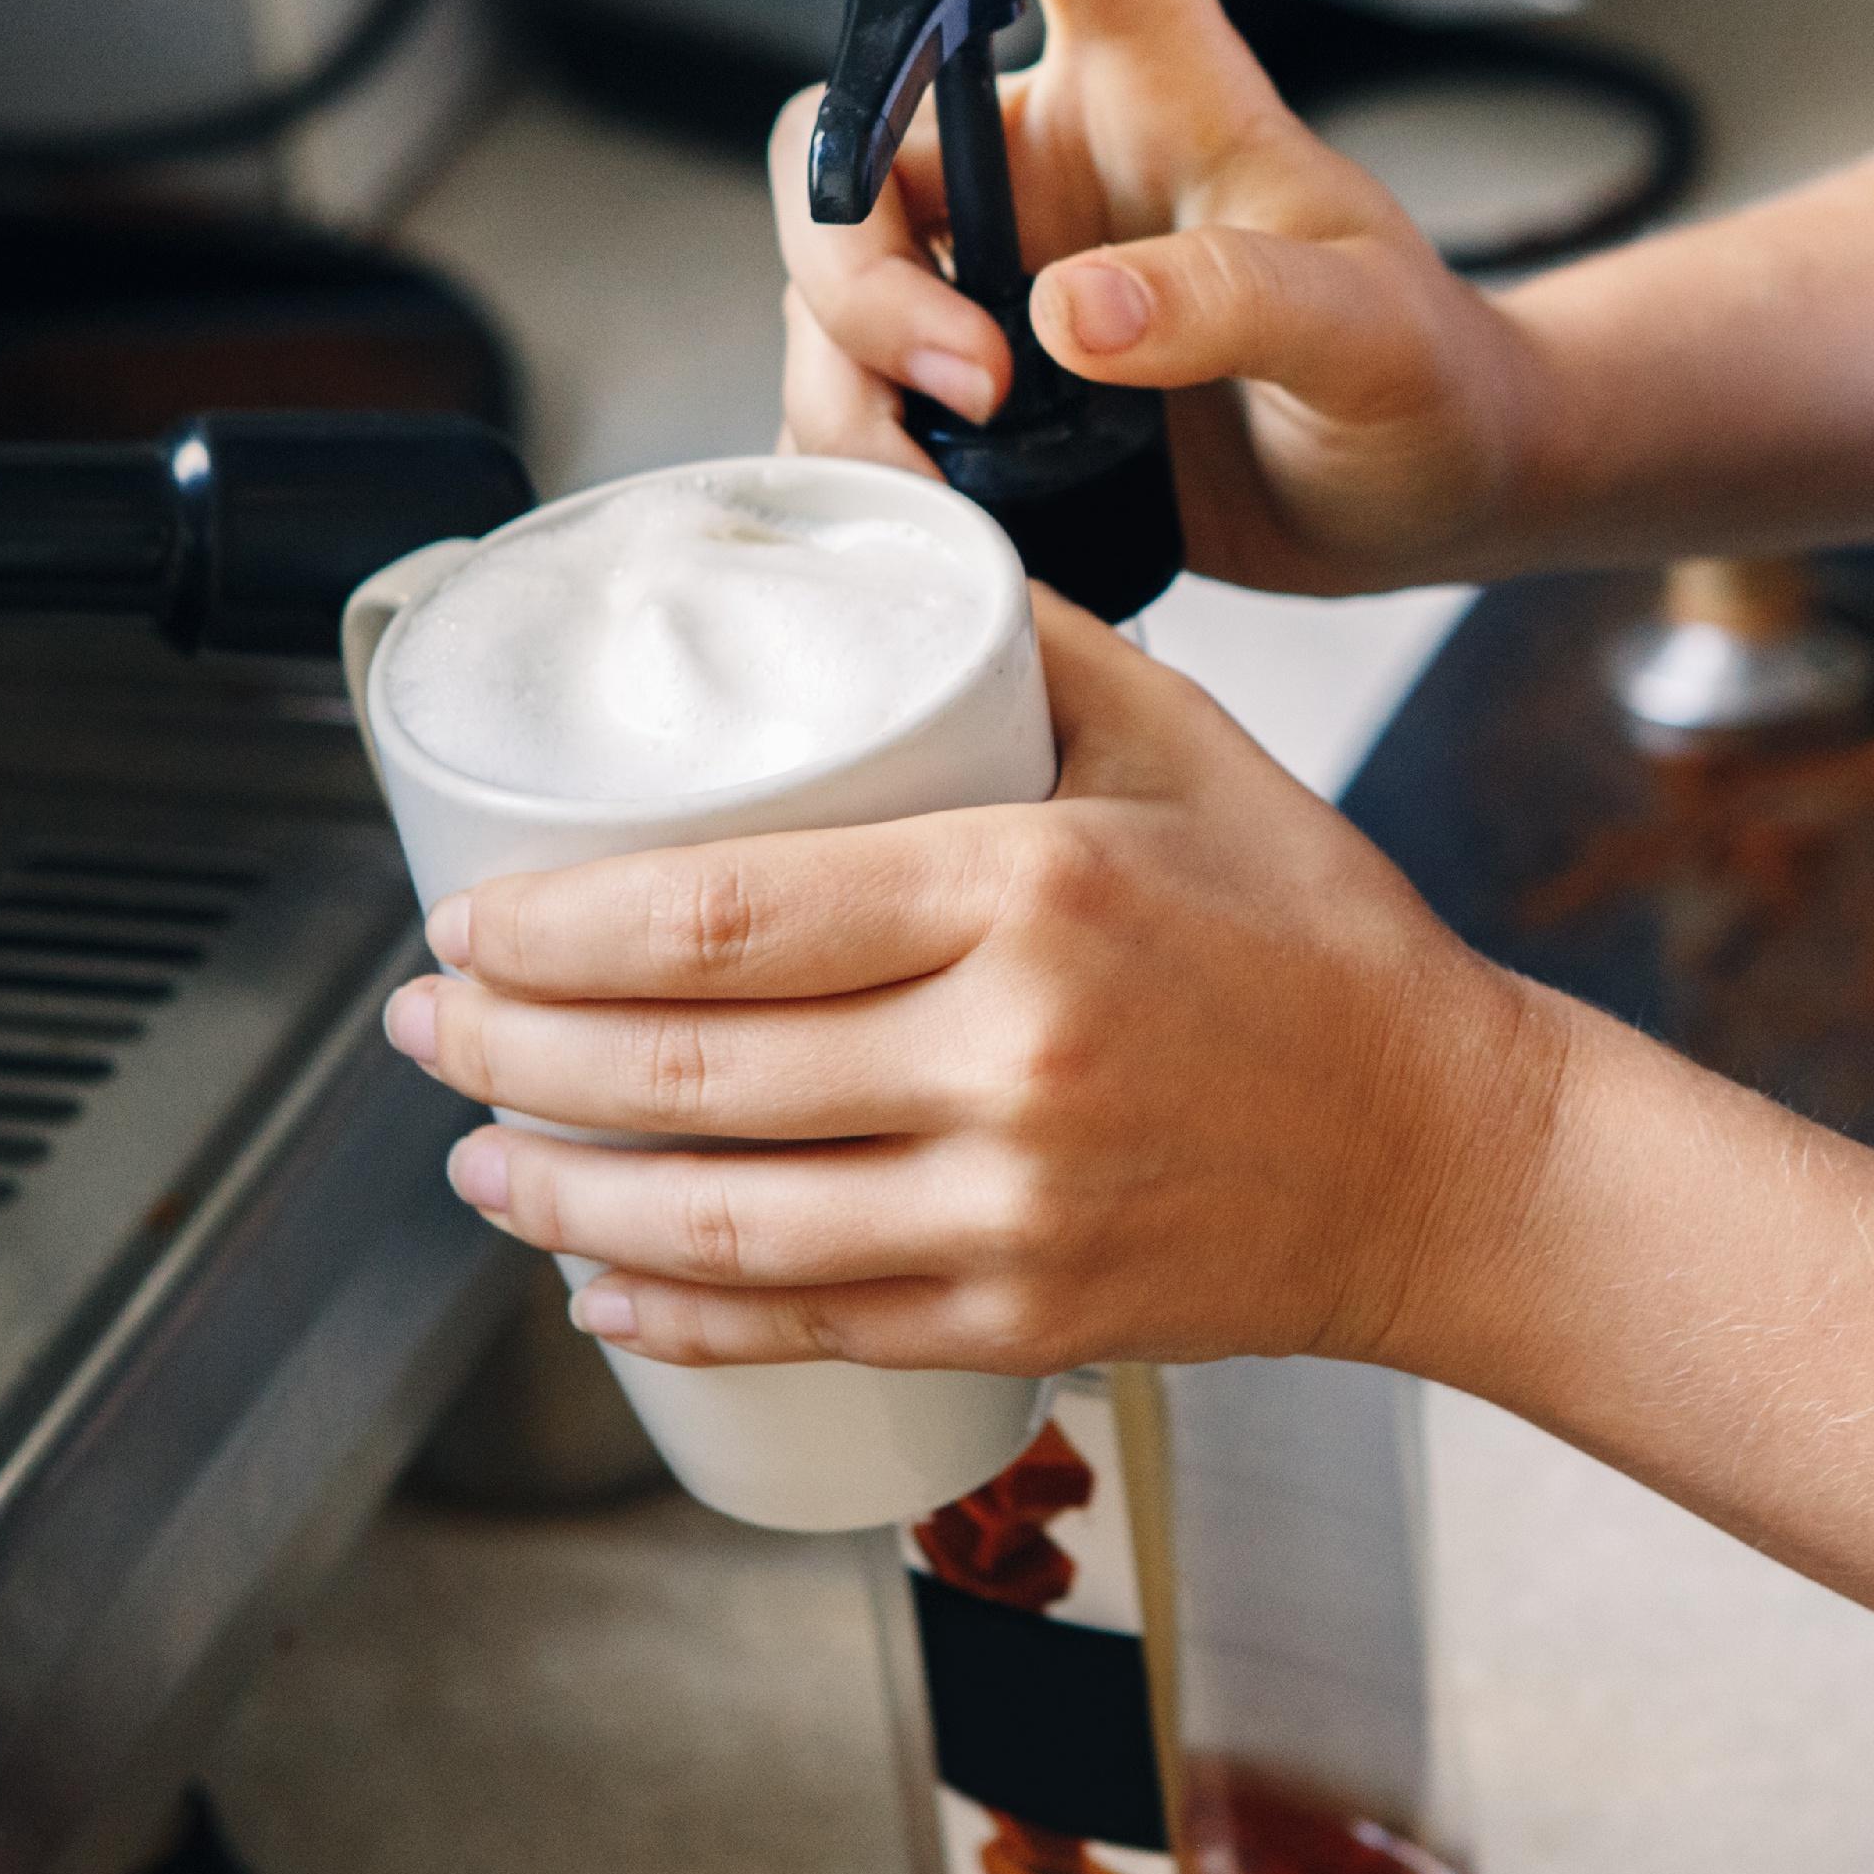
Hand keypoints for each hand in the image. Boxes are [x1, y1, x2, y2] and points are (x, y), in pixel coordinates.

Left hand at [384, 592, 1572, 1373]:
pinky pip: (804, 1325)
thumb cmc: (1319, 938)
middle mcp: (1013, 1057)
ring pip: (720, 1223)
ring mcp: (1014, 1206)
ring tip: (473, 1157)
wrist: (1450, 1153)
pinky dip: (674, 1314)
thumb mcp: (1184, 740)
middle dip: (513, 1058)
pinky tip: (595, 1283)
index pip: (727, 916)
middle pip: (691, 1072)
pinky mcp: (1025, 1314)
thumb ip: (1022, 641)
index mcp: (1034, 889)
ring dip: (560, 1195)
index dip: (559, 933)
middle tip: (423, 1028)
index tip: (467, 922)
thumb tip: (869, 548)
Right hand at [774, 0, 1555, 594]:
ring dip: (851, 382)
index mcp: (1159, 82)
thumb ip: (1236, 302)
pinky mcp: (969, 383)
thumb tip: (1071, 311)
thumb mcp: (1368, 338)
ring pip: (825, 274)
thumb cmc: (1424, 383)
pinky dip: (861, 456)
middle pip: (858, 122)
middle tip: (977, 379)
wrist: (1429, 501)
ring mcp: (994, 269)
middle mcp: (1048, 157)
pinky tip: (948, 509)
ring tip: (956, 478)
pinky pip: (843, 393)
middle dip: (856, 262)